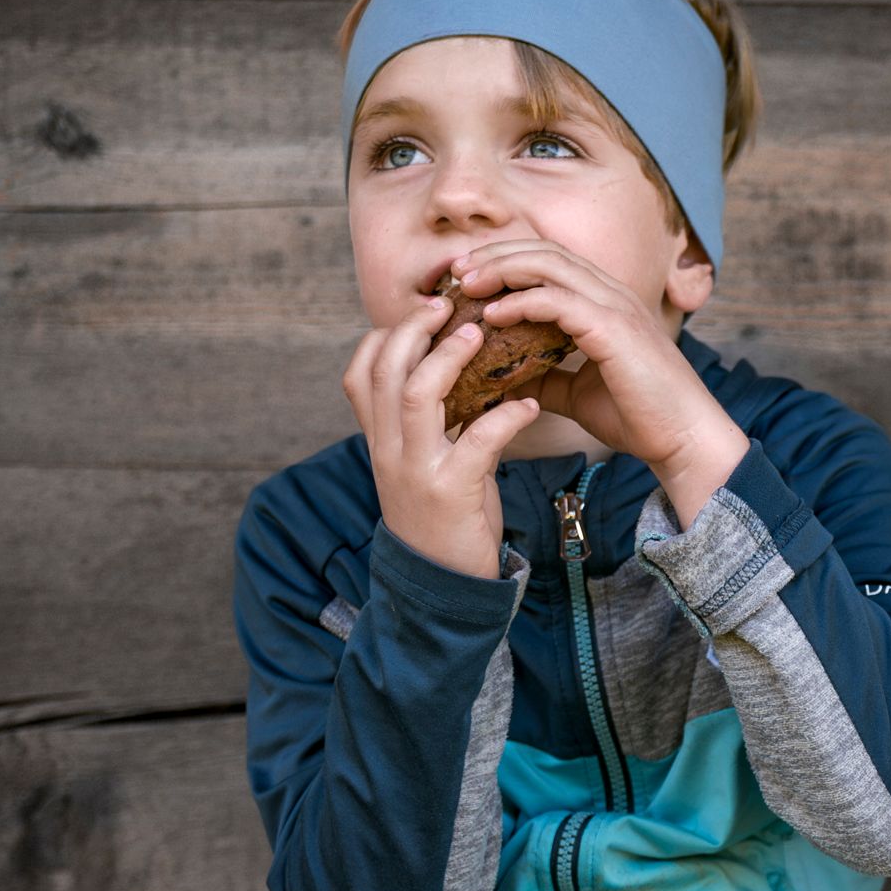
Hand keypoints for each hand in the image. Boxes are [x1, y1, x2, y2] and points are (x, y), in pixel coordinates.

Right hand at [343, 291, 544, 579]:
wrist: (443, 586)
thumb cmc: (442, 518)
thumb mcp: (420, 466)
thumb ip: (426, 425)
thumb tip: (450, 374)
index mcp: (379, 441)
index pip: (360, 372)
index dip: (387, 335)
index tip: (423, 313)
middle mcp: (388, 450)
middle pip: (386, 369)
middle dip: (415, 328)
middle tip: (452, 305)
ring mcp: (416, 470)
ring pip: (418, 394)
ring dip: (449, 356)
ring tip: (481, 333)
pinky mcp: (451, 492)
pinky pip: (478, 440)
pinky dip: (506, 415)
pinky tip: (529, 405)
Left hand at [450, 237, 747, 526]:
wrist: (683, 440)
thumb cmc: (640, 417)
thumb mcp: (580, 395)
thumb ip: (549, 379)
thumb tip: (511, 381)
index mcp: (606, 302)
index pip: (551, 261)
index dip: (508, 260)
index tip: (469, 277)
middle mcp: (612, 294)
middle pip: (545, 251)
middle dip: (496, 255)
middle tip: (456, 271)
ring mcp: (615, 306)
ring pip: (549, 265)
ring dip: (502, 269)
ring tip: (467, 284)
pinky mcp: (614, 329)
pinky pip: (558, 301)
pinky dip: (522, 302)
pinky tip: (493, 315)